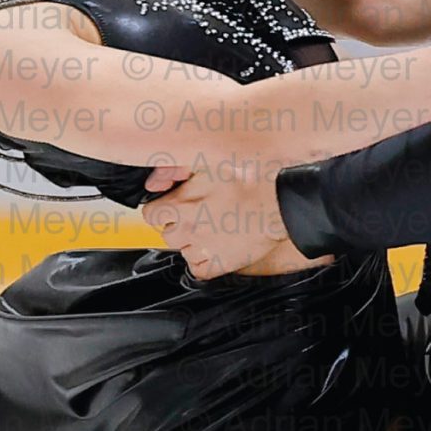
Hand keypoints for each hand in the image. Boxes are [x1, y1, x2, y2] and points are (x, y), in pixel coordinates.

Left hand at [141, 160, 316, 279]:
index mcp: (181, 204)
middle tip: (198, 214)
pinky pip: (198, 270)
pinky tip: (214, 248)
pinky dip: (202, 262)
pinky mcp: (220, 264)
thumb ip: (175, 170)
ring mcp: (203, 248)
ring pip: (182, 251)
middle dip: (178, 225)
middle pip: (167, 234)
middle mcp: (187, 229)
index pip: (151, 214)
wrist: (280, 202)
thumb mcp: (207, 161)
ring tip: (211, 228)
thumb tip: (153, 182)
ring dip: (191, 242)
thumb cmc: (250, 178)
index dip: (162, 209)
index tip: (174, 205)